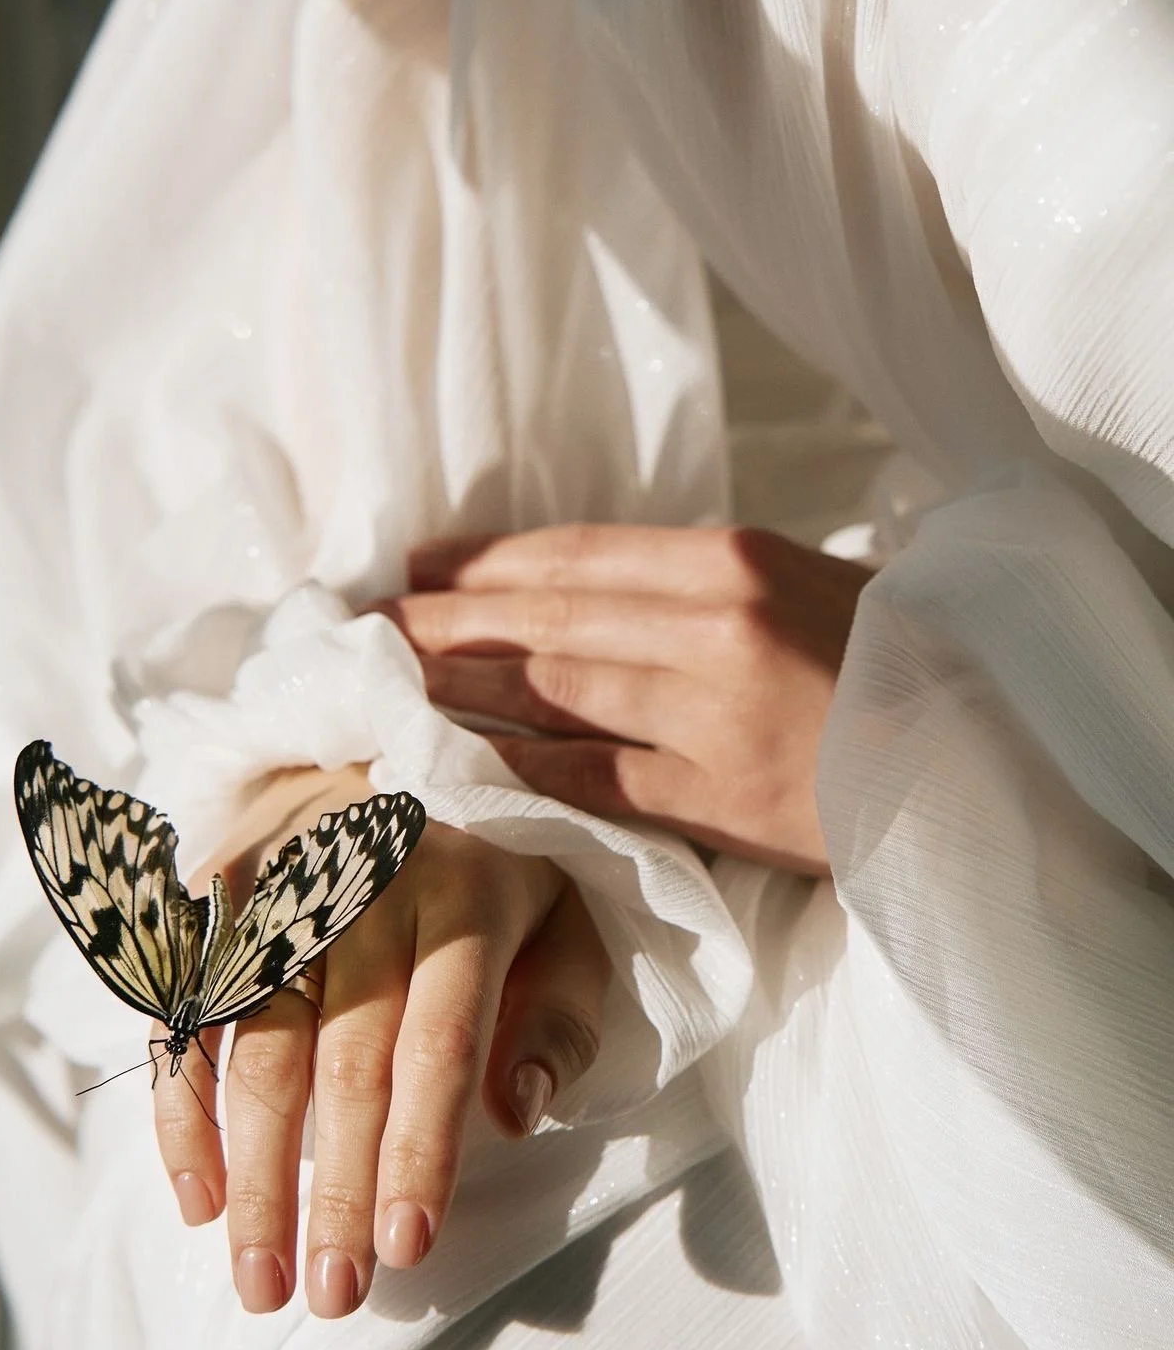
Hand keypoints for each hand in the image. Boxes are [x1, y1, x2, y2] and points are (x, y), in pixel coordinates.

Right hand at [152, 763, 609, 1316]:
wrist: (387, 766)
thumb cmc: (493, 874)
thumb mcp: (567, 925)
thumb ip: (561, 1016)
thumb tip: (517, 1111)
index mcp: (466, 896)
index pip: (438, 1036)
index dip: (420, 1145)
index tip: (405, 1245)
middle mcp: (368, 889)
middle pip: (342, 1056)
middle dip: (333, 1185)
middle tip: (328, 1290)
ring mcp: (284, 891)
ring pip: (256, 1044)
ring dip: (250, 1167)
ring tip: (257, 1270)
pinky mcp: (219, 900)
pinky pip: (190, 1013)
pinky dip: (185, 1107)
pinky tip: (198, 1191)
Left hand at [383, 525, 870, 875]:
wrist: (984, 747)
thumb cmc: (890, 655)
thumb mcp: (800, 583)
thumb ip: (694, 585)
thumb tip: (578, 591)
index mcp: (732, 557)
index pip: (575, 553)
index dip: (482, 561)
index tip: (416, 564)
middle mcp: (713, 622)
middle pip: (545, 617)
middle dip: (443, 622)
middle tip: (364, 626)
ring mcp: (714, 711)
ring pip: (554, 691)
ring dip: (460, 690)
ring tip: (388, 686)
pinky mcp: (723, 796)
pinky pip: (595, 779)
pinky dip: (521, 769)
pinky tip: (461, 764)